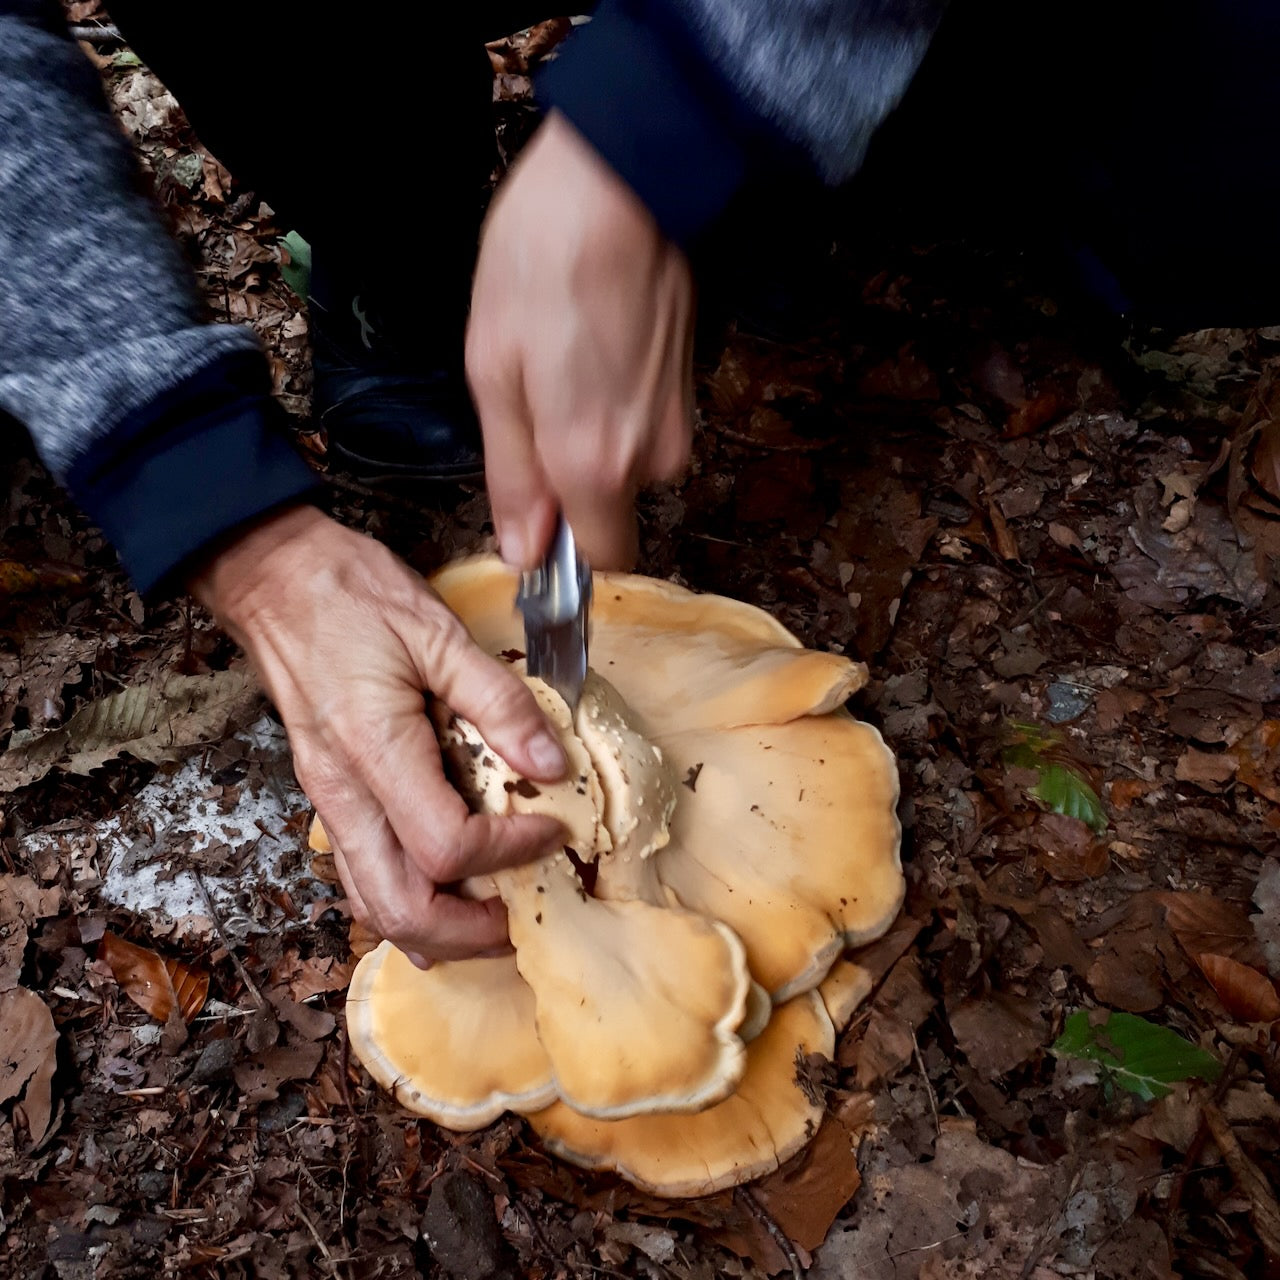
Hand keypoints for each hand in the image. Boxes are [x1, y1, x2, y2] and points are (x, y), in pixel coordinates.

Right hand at [189, 505, 566, 963]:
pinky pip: (359, 874)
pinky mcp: (327, 793)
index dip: (509, 851)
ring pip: (371, 903)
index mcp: (373, 750)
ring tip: (489, 922)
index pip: (446, 845)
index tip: (552, 828)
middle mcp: (342, 791)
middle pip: (398, 907)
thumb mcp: (437, 633)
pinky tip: (440, 897)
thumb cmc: (348, 594)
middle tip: (522, 918)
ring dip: (434, 930)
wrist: (272, 577)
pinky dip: (403, 902)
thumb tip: (551, 762)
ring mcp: (328, 798)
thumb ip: (498, 701)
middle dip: (467, 933)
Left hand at [467, 110, 694, 569]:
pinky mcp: (689, 390)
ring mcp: (678, 423)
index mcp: (593, 465)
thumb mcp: (494, 374)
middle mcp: (649, 458)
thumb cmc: (545, 265)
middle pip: (609, 512)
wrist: (622, 183)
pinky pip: (644, 428)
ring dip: (589, 439)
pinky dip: (613, 407)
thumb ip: (512, 478)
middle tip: (531, 407)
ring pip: (626, 467)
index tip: (534, 526)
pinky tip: (589, 349)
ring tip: (559, 365)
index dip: (563, 554)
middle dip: (568, 483)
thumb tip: (523, 552)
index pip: (599, 563)